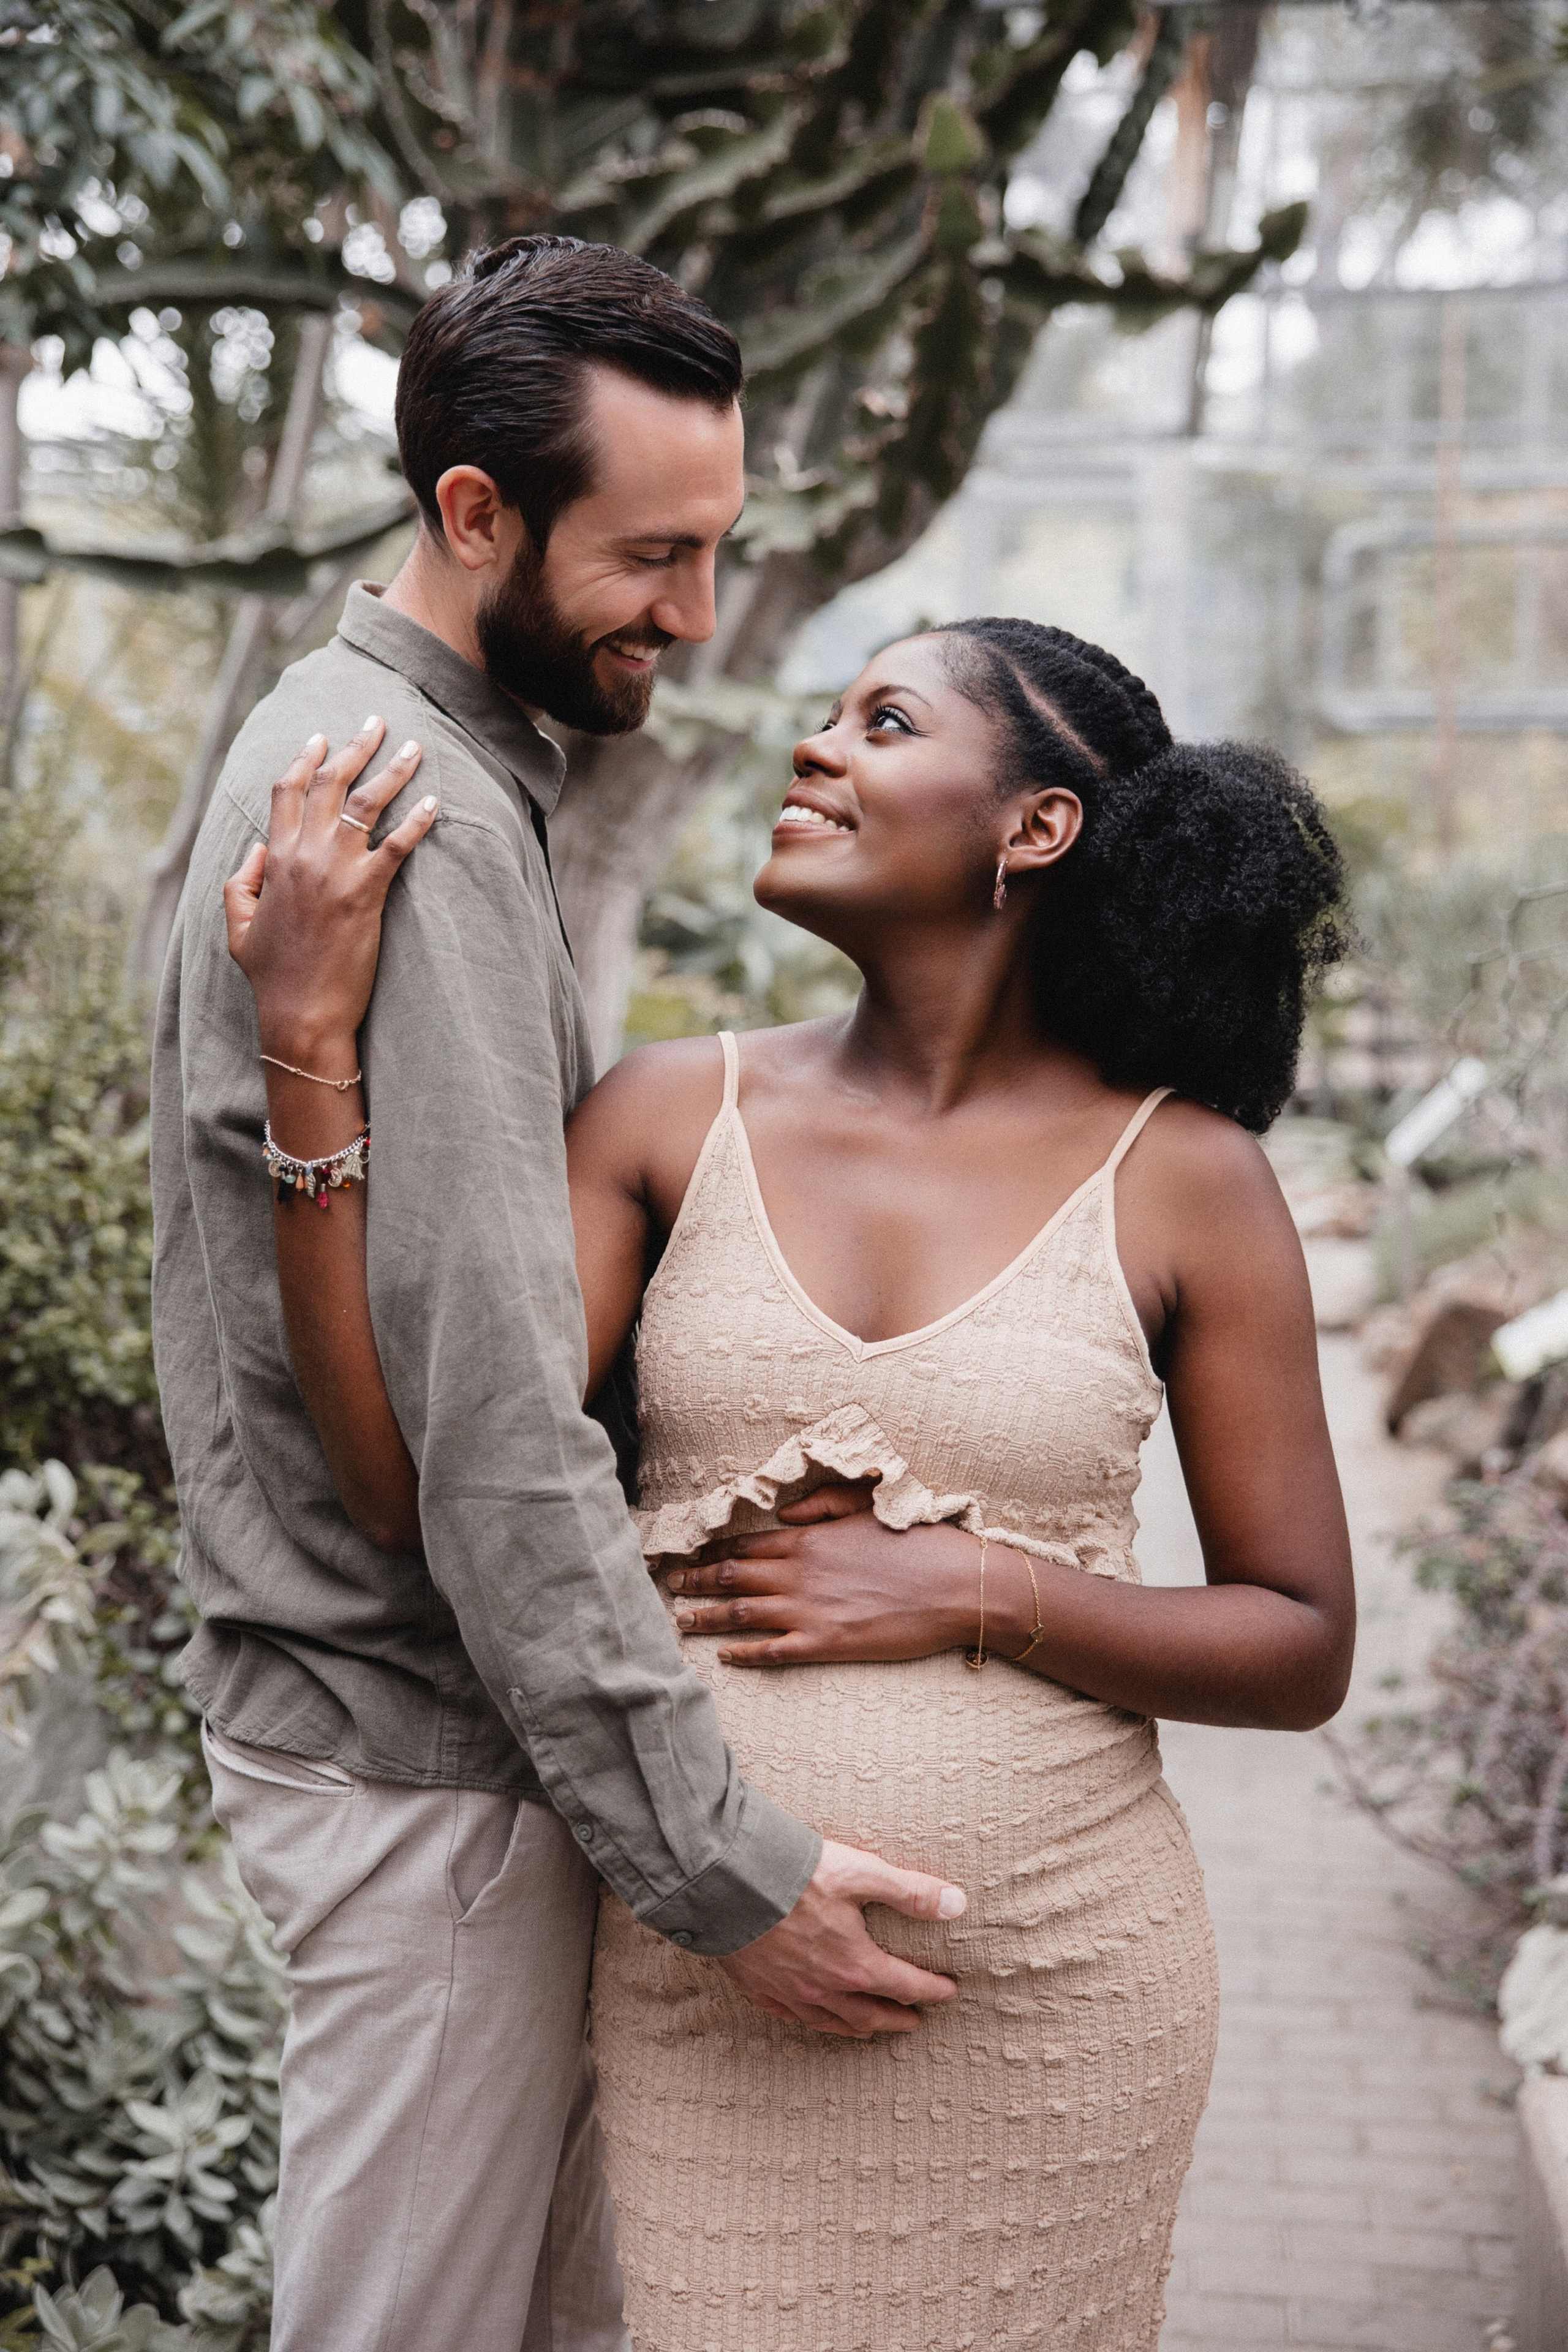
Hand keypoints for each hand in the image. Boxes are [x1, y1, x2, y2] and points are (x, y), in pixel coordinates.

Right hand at [223, 722, 435, 1058]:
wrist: (300, 1014)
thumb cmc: (272, 975)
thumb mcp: (237, 924)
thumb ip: (241, 880)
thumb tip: (258, 847)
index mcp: (274, 859)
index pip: (287, 792)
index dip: (304, 759)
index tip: (321, 736)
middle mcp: (304, 855)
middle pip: (329, 783)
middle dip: (354, 746)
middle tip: (377, 720)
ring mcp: (335, 872)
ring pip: (365, 803)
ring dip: (393, 770)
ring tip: (415, 747)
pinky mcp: (366, 894)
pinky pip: (396, 846)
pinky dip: (418, 821)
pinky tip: (436, 802)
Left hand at [667, 1482, 981, 1664]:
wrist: (957, 1586)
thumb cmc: (918, 1543)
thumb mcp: (868, 1506)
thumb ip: (821, 1505)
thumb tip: (783, 1514)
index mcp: (808, 1538)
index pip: (744, 1543)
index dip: (710, 1550)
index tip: (687, 1554)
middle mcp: (800, 1573)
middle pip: (732, 1575)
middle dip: (696, 1581)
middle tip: (669, 1586)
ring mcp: (810, 1611)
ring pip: (742, 1613)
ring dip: (707, 1617)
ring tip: (680, 1620)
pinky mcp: (827, 1643)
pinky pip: (773, 1651)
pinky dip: (744, 1653)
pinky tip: (724, 1655)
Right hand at [718, 1837, 966, 2036]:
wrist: (727, 1882)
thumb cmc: (796, 1874)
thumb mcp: (862, 1872)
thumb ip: (910, 1891)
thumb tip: (957, 1904)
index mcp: (854, 1964)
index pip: (905, 1985)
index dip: (931, 1990)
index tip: (948, 1992)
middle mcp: (824, 1989)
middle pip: (871, 2015)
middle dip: (897, 2018)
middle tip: (914, 2021)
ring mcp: (789, 1993)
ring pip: (832, 2023)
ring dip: (859, 2026)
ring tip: (872, 2026)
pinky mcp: (759, 1988)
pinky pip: (793, 2018)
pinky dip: (813, 2021)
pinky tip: (815, 2017)